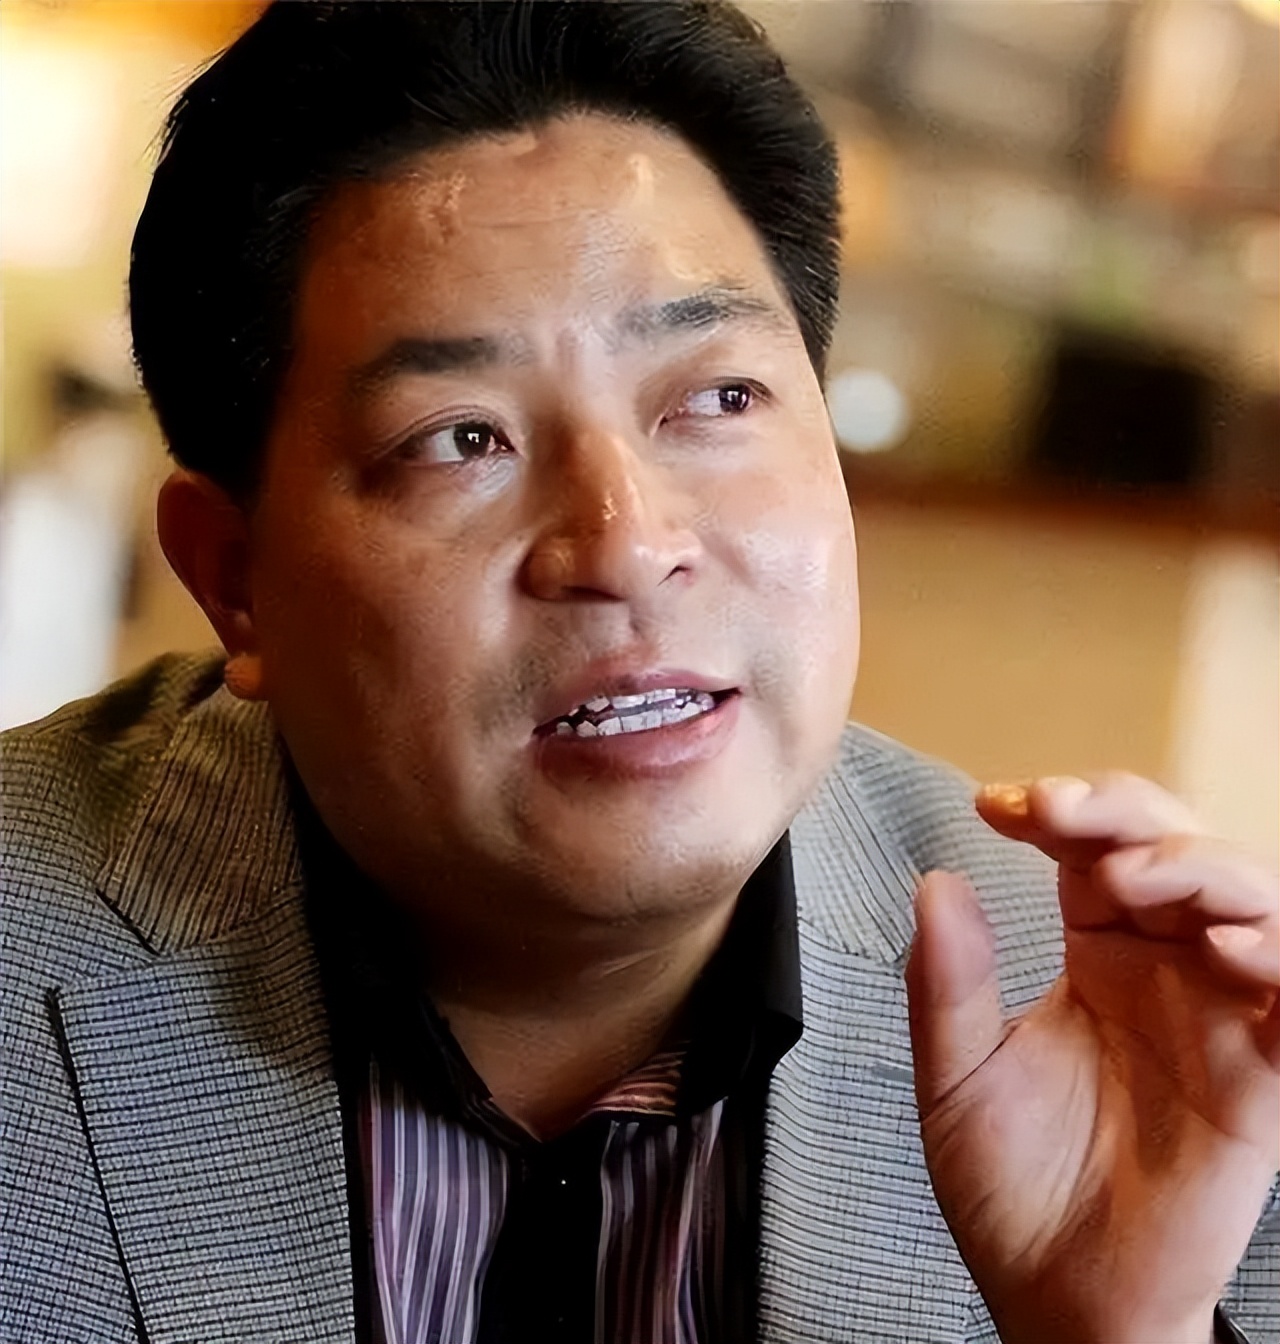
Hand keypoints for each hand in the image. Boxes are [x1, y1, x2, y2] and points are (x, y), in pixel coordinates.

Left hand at [905, 774, 1279, 1343]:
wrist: (1059, 1297)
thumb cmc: (1010, 1185)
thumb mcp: (956, 1076)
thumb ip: (948, 984)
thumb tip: (936, 881)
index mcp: (1097, 953)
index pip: (1091, 848)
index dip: (1055, 810)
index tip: (998, 805)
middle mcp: (1165, 968)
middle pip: (1171, 845)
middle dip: (1125, 810)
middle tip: (1062, 814)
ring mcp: (1220, 1014)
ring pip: (1245, 896)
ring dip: (1195, 865)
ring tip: (1129, 876)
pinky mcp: (1265, 1077)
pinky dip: (1276, 951)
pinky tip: (1225, 941)